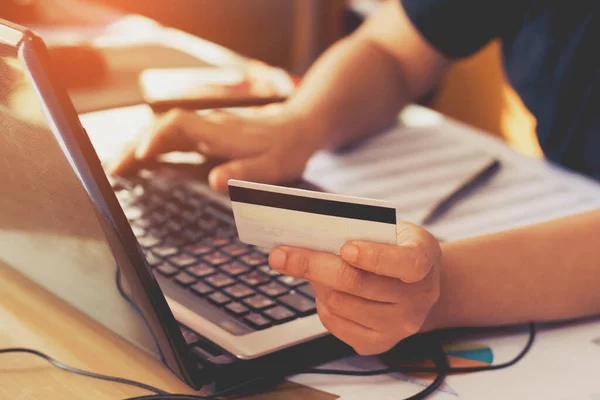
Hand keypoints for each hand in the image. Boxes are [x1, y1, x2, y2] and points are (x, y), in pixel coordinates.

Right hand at [109, 106, 321, 191]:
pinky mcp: (208, 136)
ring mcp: (207, 130)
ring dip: (141, 148)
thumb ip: (243, 173)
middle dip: (136, 146)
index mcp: (220, 132)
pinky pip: (175, 140)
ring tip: (120, 169)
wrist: (299, 128)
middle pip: (163, 129)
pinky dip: (156, 149)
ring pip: (165, 134)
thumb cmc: (286, 149)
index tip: (142, 156)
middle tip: (115, 171)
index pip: (179, 125)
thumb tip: (214, 181)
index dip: (157, 137)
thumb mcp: (272, 167)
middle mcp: (209, 127)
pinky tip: (146, 163)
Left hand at [269, 223, 440, 354]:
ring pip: (339, 303)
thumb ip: (363, 230)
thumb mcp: (392, 229)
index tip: (346, 248)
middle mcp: (418, 297)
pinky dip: (321, 302)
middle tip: (281, 255)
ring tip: (311, 267)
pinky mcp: (378, 343)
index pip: (406, 262)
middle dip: (312, 265)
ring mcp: (399, 325)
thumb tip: (312, 233)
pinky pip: (335, 322)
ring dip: (315, 282)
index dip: (375, 256)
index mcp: (424, 259)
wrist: (416, 285)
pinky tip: (324, 289)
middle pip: (357, 283)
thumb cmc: (396, 248)